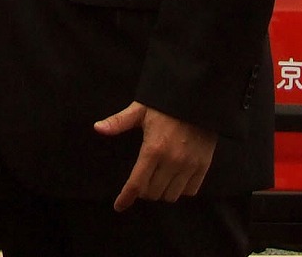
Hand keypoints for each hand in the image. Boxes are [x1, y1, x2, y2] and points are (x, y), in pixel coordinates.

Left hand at [94, 102, 216, 210]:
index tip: (119, 205)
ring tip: (159, 178)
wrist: (197, 96)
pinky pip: (189, 191)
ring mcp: (189, 165)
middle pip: (152, 193)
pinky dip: (181, 189)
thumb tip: (97, 128)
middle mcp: (172, 161)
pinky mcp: (203, 165)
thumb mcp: (140, 109)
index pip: (136, 184)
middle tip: (142, 179)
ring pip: (171, 196)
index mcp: (153, 149)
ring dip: (162, 191)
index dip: (126, 198)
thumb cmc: (165, 103)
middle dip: (144, 190)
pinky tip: (176, 177)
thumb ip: (119, 122)